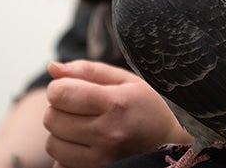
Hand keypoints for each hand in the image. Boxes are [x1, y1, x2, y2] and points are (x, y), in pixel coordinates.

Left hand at [43, 60, 190, 167]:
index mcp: (114, 103)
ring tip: (84, 126)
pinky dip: (67, 155)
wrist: (174, 140)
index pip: (60, 94)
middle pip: (52, 119)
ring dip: (62, 133)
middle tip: (80, 108)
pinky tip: (86, 145)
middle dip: (59, 109)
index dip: (59, 87)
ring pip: (53, 144)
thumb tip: (52, 68)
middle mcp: (107, 134)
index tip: (71, 87)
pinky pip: (61, 165)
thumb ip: (87, 70)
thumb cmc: (149, 105)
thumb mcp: (125, 79)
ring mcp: (102, 159)